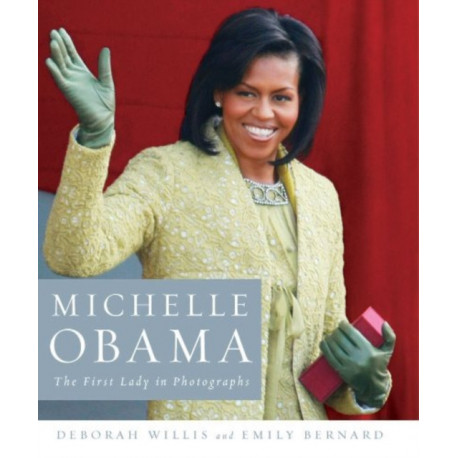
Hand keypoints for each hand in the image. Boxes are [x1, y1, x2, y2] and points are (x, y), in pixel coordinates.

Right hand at [46, 28, 114, 147]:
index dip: (67, 43)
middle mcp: (74, 76)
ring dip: (56, 54)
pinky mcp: (69, 92)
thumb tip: (105, 49)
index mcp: (83, 73)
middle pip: (64, 57)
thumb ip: (104, 66)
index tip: (61, 31)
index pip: (72, 54)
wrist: (103, 120)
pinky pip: (60, 79)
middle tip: (53, 31)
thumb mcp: (107, 81)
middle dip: (59, 45)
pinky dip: (55, 71)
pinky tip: (50, 61)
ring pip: (61, 66)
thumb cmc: (105, 103)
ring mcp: (70, 83)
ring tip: (53, 42)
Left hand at [320, 321, 395, 407]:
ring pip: (334, 347)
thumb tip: (383, 323)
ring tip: (330, 335)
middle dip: (336, 331)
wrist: (373, 386)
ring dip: (329, 338)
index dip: (343, 325)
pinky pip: (330, 357)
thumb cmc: (379, 364)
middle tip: (336, 330)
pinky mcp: (342, 372)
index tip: (342, 323)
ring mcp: (349, 366)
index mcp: (368, 350)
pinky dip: (325, 347)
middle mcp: (358, 358)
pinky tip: (324, 342)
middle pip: (341, 339)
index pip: (351, 333)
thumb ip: (389, 336)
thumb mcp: (387, 351)